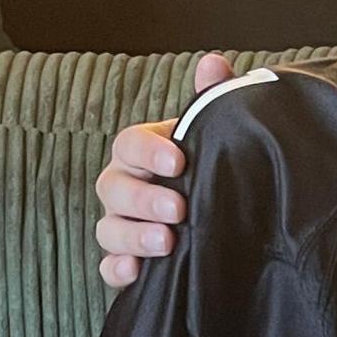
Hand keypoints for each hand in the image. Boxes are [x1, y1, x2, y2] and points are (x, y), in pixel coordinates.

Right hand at [92, 52, 232, 288]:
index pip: (129, 144)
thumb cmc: (213, 165)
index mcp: (143, 152)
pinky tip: (136, 273)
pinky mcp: (128, 260)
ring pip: (108, 229)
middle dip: (143, 199)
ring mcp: (122, 224)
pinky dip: (117, 271)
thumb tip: (214, 63)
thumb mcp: (217, 133)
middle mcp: (125, 187)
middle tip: (178, 209)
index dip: (148, 151)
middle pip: (112, 188)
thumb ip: (213, 98)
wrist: (228, 214)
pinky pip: (108, 268)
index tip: (179, 161)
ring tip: (167, 243)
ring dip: (132, 236)